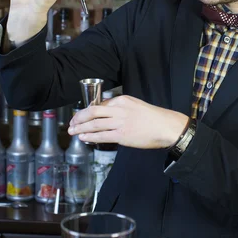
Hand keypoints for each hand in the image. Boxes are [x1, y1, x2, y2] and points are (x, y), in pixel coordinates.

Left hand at [68, 95, 189, 149]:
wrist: (165, 126)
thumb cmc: (153, 117)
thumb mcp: (135, 105)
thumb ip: (120, 108)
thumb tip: (106, 112)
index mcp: (122, 100)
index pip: (99, 104)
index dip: (86, 111)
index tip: (80, 115)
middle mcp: (119, 109)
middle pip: (92, 112)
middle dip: (79, 118)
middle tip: (71, 123)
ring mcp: (120, 123)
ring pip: (94, 124)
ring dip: (81, 128)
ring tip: (72, 132)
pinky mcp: (122, 135)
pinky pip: (102, 136)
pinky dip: (90, 136)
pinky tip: (83, 138)